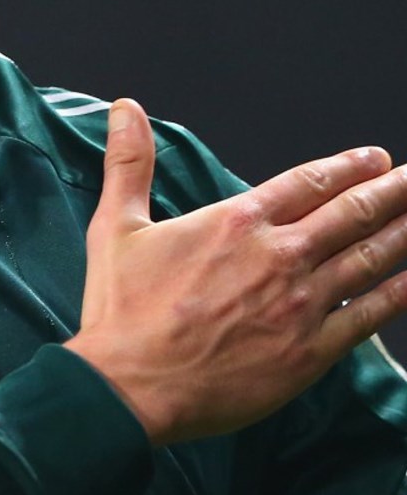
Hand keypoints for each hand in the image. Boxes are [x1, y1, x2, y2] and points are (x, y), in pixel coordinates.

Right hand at [65, 99, 406, 443]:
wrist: (129, 387)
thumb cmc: (121, 310)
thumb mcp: (117, 224)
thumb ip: (130, 162)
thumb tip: (125, 107)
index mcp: (238, 222)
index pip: (308, 182)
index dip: (348, 167)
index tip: (376, 159)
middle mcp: (278, 256)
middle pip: (351, 213)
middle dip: (392, 191)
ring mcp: (299, 305)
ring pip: (368, 258)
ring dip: (403, 233)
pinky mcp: (308, 353)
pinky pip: (366, 316)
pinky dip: (398, 293)